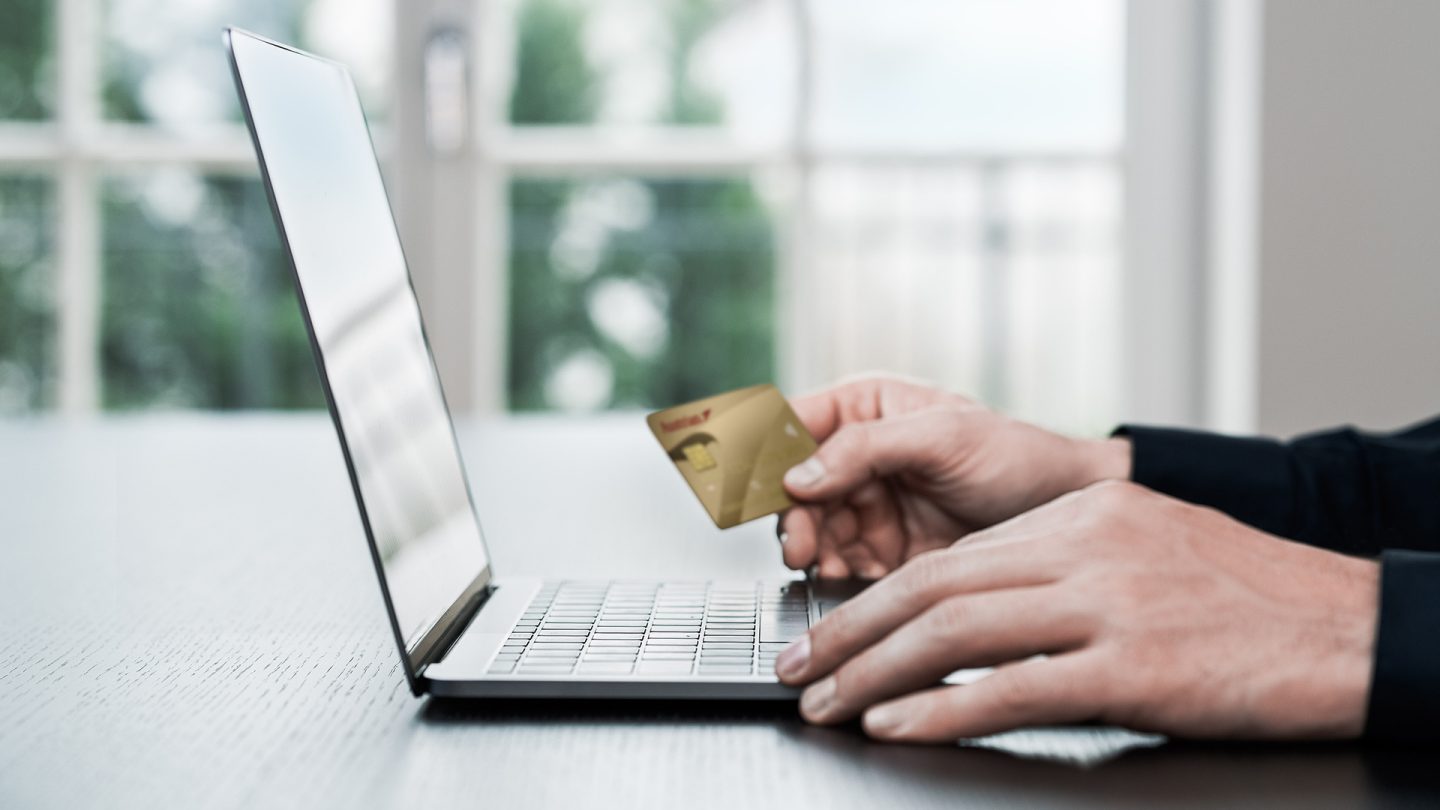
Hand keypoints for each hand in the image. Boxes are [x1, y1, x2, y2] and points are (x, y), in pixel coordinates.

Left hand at [775, 480, 1378, 740]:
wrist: (1345, 628)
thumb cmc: (1246, 597)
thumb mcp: (1143, 551)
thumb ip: (1057, 567)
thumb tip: (967, 609)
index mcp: (1079, 516)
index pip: (947, 558)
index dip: (871, 600)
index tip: (823, 631)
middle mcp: (1083, 548)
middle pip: (932, 588)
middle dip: (849, 634)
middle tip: (798, 668)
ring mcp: (1107, 605)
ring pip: (956, 633)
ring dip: (875, 672)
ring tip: (828, 704)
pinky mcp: (1133, 668)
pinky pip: (1013, 686)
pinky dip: (942, 708)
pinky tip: (897, 723)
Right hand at [778, 375, 1130, 577]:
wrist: (1069, 520)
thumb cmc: (1020, 459)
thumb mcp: (944, 437)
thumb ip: (865, 448)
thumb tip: (797, 474)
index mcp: (865, 409)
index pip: (792, 422)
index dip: (763, 451)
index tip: (751, 484)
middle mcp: (858, 457)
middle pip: (792, 486)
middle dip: (793, 516)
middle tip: (801, 544)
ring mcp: (869, 507)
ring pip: (810, 530)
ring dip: (813, 551)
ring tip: (832, 567)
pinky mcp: (883, 553)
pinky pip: (840, 566)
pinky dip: (838, 577)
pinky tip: (852, 581)